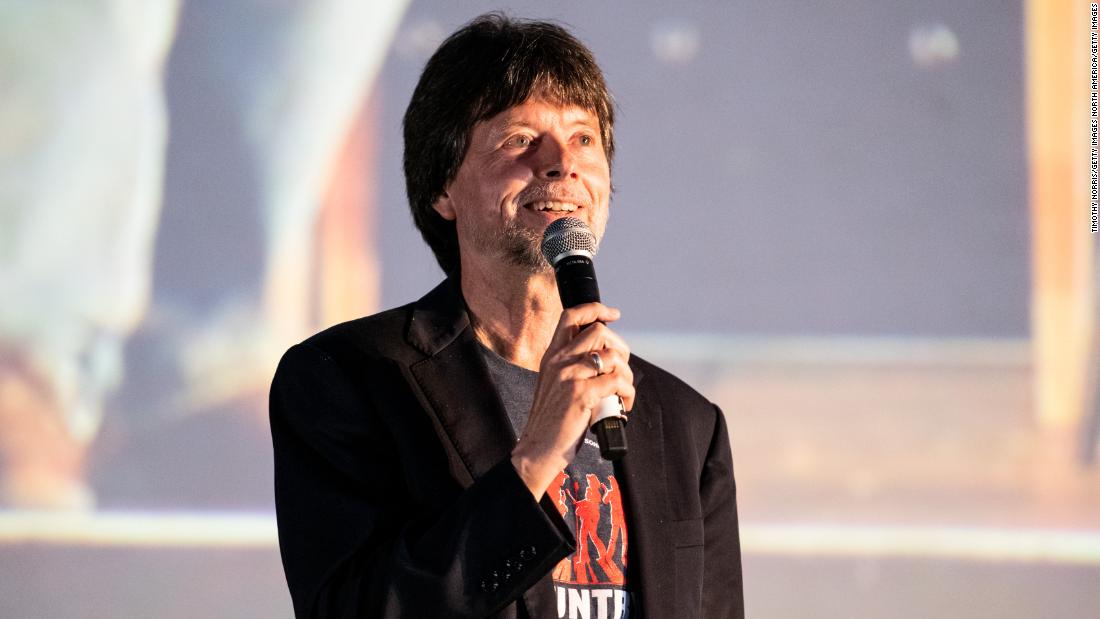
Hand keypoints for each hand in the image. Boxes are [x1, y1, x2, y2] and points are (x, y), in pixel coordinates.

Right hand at [510, 302, 634, 498]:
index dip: (596, 310)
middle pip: (599, 332)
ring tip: (624, 393)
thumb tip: (604, 360)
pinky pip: (617, 381)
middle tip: (623, 370)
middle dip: (621, 348)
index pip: (571, 317)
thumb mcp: (554, 385)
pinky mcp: (581, 394)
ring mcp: (569, 376)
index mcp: (551, 356)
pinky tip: (624, 405)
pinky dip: (628, 392)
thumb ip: (571, 369)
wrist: (537, 450)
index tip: (613, 314)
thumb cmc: (550, 423)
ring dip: (628, 374)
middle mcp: (559, 361)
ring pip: (613, 355)